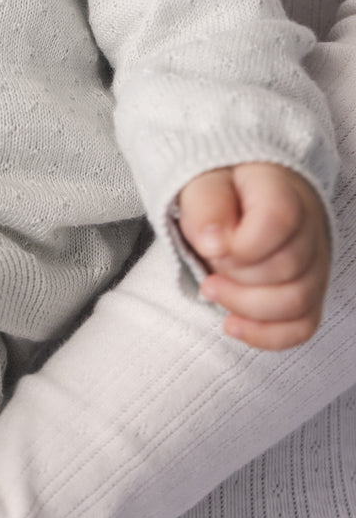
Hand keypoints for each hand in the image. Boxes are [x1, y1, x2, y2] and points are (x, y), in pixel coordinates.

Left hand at [177, 162, 330, 349]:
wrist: (238, 194)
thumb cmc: (221, 189)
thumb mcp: (202, 183)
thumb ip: (206, 205)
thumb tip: (213, 243)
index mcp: (282, 190)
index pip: (279, 220)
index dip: (241, 244)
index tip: (210, 245)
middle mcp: (308, 227)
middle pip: (287, 267)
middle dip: (236, 273)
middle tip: (208, 262)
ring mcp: (314, 263)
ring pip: (297, 302)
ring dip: (245, 305)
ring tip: (210, 289)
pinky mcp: (309, 293)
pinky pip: (302, 327)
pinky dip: (265, 334)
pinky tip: (231, 324)